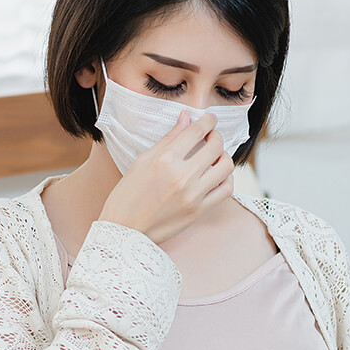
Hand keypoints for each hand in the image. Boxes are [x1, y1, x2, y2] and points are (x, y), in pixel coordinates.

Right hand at [98, 110, 235, 245]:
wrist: (124, 231)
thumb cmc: (127, 195)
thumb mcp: (142, 162)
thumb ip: (168, 139)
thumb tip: (185, 117)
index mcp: (164, 160)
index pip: (196, 132)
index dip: (207, 121)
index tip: (210, 119)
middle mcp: (181, 176)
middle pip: (215, 147)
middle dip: (216, 137)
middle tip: (212, 137)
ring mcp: (192, 195)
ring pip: (225, 167)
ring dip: (224, 157)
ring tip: (216, 157)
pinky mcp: (198, 211)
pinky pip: (225, 190)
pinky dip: (226, 178)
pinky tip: (217, 176)